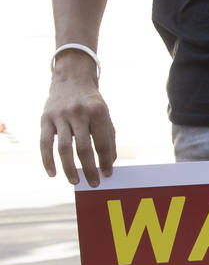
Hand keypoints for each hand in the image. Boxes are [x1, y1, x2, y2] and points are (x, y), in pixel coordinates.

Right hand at [40, 57, 116, 185]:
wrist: (71, 80)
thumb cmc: (92, 104)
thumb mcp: (105, 116)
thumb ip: (108, 139)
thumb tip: (109, 164)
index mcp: (97, 112)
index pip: (102, 143)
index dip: (105, 161)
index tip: (107, 175)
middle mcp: (78, 113)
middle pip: (83, 148)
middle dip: (89, 168)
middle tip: (93, 183)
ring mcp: (59, 116)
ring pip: (64, 148)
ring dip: (69, 168)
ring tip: (75, 181)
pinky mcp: (45, 118)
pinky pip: (45, 143)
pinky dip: (47, 160)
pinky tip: (52, 173)